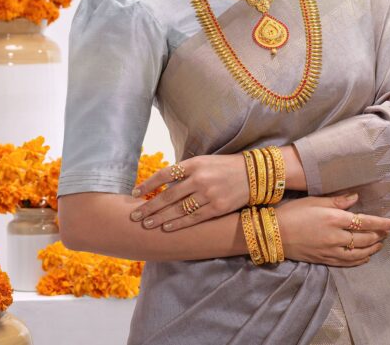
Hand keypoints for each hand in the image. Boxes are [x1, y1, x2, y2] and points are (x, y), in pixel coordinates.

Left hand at [129, 154, 249, 231]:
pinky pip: (193, 218)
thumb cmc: (225, 167)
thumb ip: (186, 171)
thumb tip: (164, 184)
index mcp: (195, 163)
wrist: (254, 174)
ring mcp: (209, 194)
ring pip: (179, 209)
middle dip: (150, 206)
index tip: (135, 192)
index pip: (165, 174)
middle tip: (134, 215)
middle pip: (169, 195)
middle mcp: (200, 178)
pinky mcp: (217, 208)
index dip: (149, 184)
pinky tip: (166, 227)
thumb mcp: (205, 161)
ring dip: (160, 218)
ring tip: (146, 224)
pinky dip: (178, 223)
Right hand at [276, 193, 389, 266]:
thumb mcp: (315, 201)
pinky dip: (359, 260)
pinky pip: (347, 262)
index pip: (365, 221)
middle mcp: (336, 237)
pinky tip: (365, 257)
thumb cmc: (293, 212)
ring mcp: (330, 251)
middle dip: (378, 235)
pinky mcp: (324, 260)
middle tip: (387, 232)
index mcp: (334, 219)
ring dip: (372, 249)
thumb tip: (355, 198)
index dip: (382, 223)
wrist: (273, 234)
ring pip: (358, 253)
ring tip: (380, 244)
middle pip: (364, 238)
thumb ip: (337, 201)